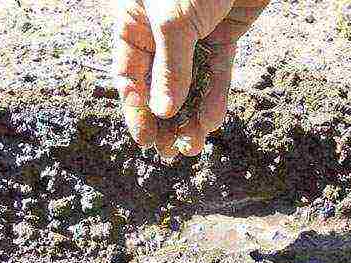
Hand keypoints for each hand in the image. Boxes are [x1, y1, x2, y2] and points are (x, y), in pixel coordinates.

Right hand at [114, 0, 268, 157]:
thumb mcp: (172, 20)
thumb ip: (169, 67)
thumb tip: (164, 112)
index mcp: (133, 25)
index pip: (128, 77)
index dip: (136, 111)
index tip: (146, 140)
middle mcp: (160, 35)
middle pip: (159, 87)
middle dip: (166, 121)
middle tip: (172, 152)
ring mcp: (192, 37)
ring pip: (189, 85)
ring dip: (191, 116)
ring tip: (193, 146)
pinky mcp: (221, 37)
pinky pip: (216, 73)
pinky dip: (215, 96)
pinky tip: (212, 121)